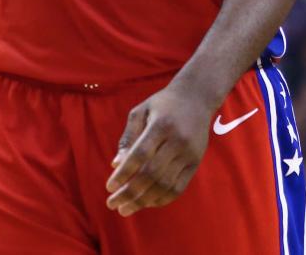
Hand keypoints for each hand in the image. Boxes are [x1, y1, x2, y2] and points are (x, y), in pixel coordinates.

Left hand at [105, 82, 215, 216]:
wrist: (197, 98)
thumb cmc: (162, 104)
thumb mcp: (140, 111)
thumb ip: (128, 137)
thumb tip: (115, 165)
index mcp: (161, 125)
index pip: (140, 155)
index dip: (124, 173)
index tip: (109, 186)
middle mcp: (177, 141)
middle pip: (152, 174)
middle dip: (130, 192)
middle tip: (113, 203)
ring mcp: (189, 153)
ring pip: (165, 184)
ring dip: (143, 200)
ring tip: (126, 208)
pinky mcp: (195, 163)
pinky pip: (178, 187)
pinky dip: (161, 199)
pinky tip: (146, 203)